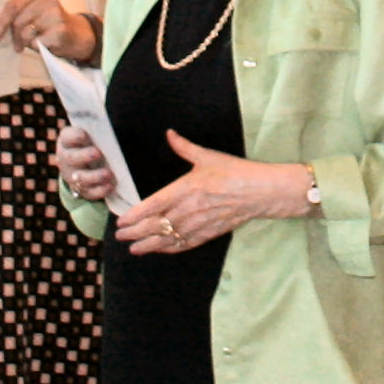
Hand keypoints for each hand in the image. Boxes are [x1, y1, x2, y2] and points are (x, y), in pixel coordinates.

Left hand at [0, 0, 96, 62]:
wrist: (76, 34)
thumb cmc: (48, 23)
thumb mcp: (33, 11)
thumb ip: (18, 13)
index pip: (13, 4)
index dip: (1, 21)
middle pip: (17, 20)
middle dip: (13, 35)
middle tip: (15, 44)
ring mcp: (55, 14)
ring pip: (25, 32)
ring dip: (24, 42)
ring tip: (29, 43)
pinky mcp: (59, 30)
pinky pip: (35, 42)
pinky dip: (35, 47)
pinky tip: (43, 44)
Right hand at [55, 121, 116, 202]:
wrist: (82, 164)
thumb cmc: (90, 143)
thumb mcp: (91, 134)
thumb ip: (99, 129)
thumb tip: (120, 119)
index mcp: (67, 141)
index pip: (67, 137)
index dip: (75, 136)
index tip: (85, 135)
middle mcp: (66, 159)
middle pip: (72, 158)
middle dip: (85, 156)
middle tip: (98, 153)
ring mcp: (72, 176)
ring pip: (80, 178)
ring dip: (95, 176)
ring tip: (108, 173)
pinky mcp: (82, 190)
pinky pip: (90, 192)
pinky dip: (100, 190)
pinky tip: (110, 185)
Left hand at [112, 131, 315, 253]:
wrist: (262, 192)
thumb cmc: (236, 172)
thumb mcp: (208, 156)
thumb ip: (184, 147)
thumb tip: (169, 133)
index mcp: (187, 188)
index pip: (155, 205)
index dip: (136, 215)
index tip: (122, 222)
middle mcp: (190, 209)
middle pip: (157, 225)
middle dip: (136, 233)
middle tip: (121, 236)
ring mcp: (200, 223)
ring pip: (169, 238)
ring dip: (148, 245)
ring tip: (133, 249)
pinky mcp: (210, 233)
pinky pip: (185, 244)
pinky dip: (170, 248)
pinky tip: (158, 250)